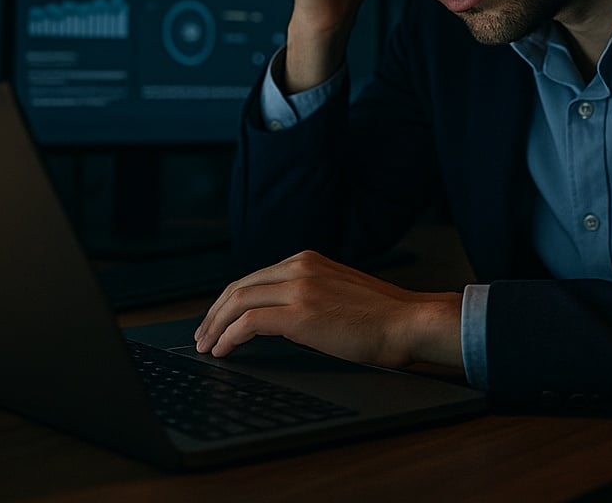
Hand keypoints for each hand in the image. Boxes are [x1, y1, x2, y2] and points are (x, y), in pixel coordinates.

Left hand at [194, 250, 462, 370]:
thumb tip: (281, 315)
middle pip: (238, 286)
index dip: (228, 301)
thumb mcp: (338, 291)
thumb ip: (309, 293)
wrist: (408, 322)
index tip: (217, 320)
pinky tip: (224, 351)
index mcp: (307, 260)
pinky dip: (229, 336)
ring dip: (216, 326)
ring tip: (207, 346)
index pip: (253, 278)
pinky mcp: (300, 313)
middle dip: (214, 313)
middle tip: (203, 336)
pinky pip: (249, 323)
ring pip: (238, 301)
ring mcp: (299, 288)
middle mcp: (299, 267)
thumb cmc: (382, 317)